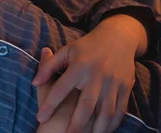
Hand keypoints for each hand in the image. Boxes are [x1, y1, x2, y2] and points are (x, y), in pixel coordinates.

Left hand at [33, 15, 146, 132]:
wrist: (119, 37)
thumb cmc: (87, 46)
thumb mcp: (66, 51)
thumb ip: (49, 66)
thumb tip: (34, 82)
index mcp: (79, 67)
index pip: (60, 89)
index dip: (49, 105)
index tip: (40, 118)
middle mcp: (96, 75)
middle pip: (86, 105)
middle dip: (76, 124)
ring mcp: (113, 82)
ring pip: (106, 110)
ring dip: (98, 128)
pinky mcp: (125, 86)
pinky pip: (120, 108)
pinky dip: (113, 122)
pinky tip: (104, 131)